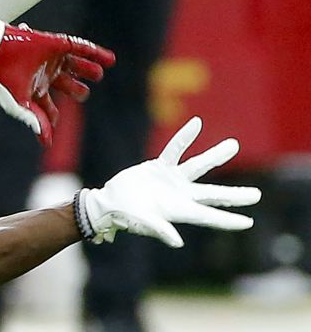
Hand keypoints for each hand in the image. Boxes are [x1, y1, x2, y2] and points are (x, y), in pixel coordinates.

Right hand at [0, 25, 113, 146]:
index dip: (52, 117)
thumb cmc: (2, 78)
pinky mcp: (58, 44)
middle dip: (75, 90)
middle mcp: (44, 74)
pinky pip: (82, 48)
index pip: (47, 106)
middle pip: (65, 84)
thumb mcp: (19, 104)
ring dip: (88, 70)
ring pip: (75, 66)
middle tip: (83, 94)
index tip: (55, 124)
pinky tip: (111, 60)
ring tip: (99, 74)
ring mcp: (52, 58)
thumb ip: (35, 121)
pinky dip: (97, 53)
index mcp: (34, 89)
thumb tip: (47, 143)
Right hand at [78, 116, 260, 246]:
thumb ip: (160, 230)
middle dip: (235, 195)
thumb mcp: (143, 223)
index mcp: (180, 211)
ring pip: (199, 166)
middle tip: (257, 195)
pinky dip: (184, 137)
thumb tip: (178, 241)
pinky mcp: (160, 167)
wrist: (109, 202)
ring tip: (233, 144)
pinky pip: (174, 149)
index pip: (209, 216)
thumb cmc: (125, 217)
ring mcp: (173, 180)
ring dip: (216, 156)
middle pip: (213, 195)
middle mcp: (181, 195)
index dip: (228, 220)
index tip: (248, 222)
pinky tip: (196, 123)